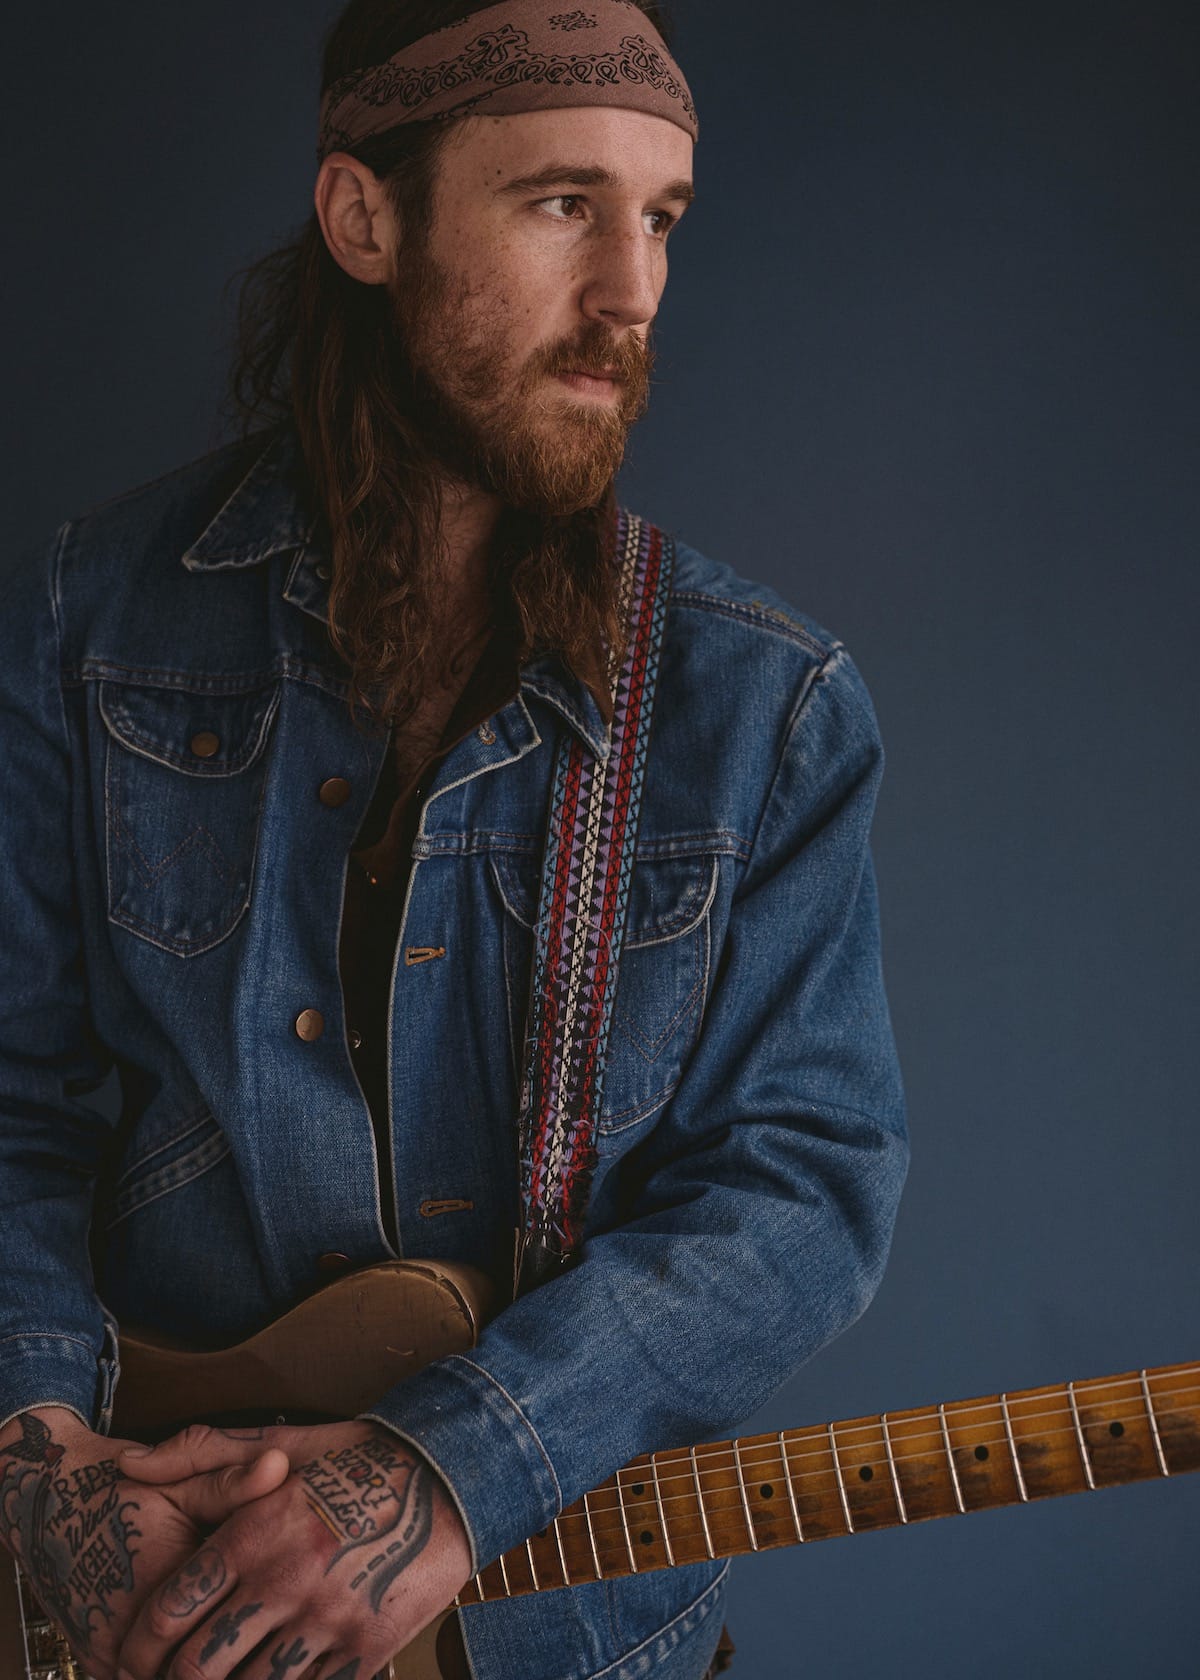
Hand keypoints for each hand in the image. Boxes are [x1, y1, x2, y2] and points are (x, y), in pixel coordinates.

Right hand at [0, 1406, 288, 1679]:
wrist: (52, 1505)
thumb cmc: (126, 1490)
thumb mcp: (182, 1480)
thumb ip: (232, 1483)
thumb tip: (281, 1467)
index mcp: (164, 1580)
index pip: (226, 1624)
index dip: (258, 1624)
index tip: (287, 1616)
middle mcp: (130, 1626)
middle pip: (200, 1665)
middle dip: (233, 1656)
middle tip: (264, 1639)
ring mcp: (109, 1650)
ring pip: (170, 1678)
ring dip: (203, 1664)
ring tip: (236, 1642)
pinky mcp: (96, 1660)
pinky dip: (170, 1670)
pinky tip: (199, 1644)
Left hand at [116, 1419, 473, 1678]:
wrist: (449, 1478)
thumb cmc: (357, 1459)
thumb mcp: (282, 1442)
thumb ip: (201, 1453)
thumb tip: (128, 1465)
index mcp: (255, 1531)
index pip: (171, 1609)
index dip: (141, 1647)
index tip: (134, 1658)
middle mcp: (285, 1581)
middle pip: (200, 1668)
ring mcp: (328, 1621)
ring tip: (227, 1679)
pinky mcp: (366, 1650)